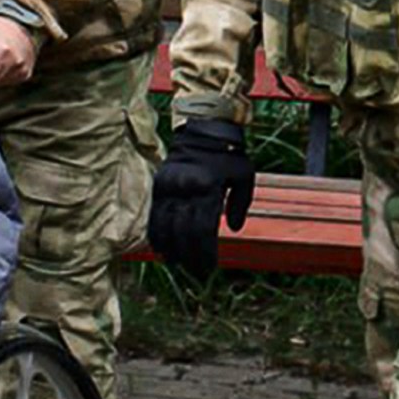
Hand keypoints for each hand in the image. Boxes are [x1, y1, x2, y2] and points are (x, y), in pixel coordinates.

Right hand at [147, 119, 256, 275]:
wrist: (203, 127)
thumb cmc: (229, 153)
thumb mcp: (245, 175)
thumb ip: (241, 203)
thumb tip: (233, 229)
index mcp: (209, 188)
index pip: (203, 229)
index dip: (205, 252)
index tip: (209, 267)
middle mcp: (186, 189)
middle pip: (183, 232)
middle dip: (189, 255)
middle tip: (195, 271)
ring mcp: (169, 187)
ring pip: (165, 225)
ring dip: (170, 248)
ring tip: (177, 263)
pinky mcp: (159, 185)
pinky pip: (154, 214)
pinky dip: (156, 233)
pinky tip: (160, 247)